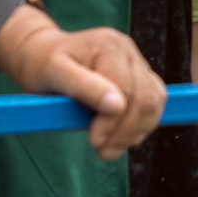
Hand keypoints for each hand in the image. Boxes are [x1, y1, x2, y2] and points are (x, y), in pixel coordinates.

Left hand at [0, 12, 166, 159]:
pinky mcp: (140, 76)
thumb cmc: (43, 64)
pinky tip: (119, 137)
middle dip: (126, 131)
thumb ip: (84, 87)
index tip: (93, 141)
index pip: (125, 91)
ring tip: (109, 147)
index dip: (112, 122)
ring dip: (136, 132)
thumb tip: (116, 106)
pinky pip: (154, 104)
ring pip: (155, 103)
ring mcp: (136, 62)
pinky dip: (140, 126)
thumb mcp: (53, 73)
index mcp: (108, 45)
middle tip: (102, 150)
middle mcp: (127, 50)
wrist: (42, 54)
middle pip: (146, 98)